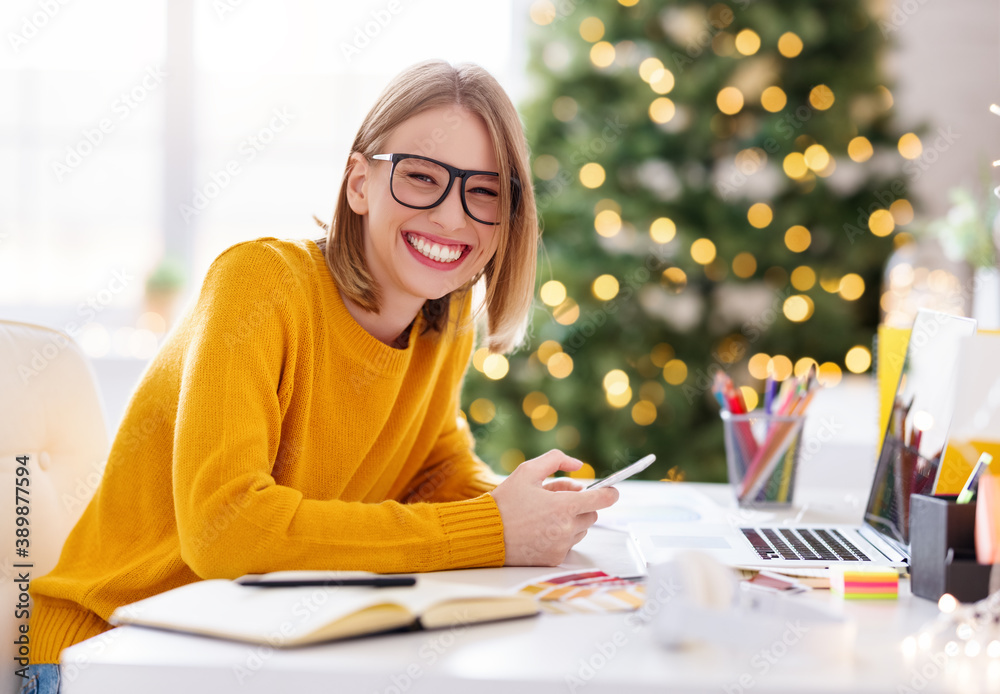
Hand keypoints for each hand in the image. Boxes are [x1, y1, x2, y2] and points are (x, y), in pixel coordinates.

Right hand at [489, 450, 618, 565]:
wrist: (485, 534)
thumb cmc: (505, 502)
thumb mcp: (527, 471)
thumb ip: (556, 460)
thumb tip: (578, 464)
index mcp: (563, 506)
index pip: (601, 499)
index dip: (609, 493)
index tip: (611, 490)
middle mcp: (566, 528)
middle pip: (591, 514)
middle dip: (581, 505)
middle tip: (560, 499)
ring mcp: (561, 545)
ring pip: (581, 530)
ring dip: (572, 521)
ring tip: (546, 514)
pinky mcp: (554, 558)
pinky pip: (568, 544)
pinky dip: (561, 536)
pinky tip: (541, 530)